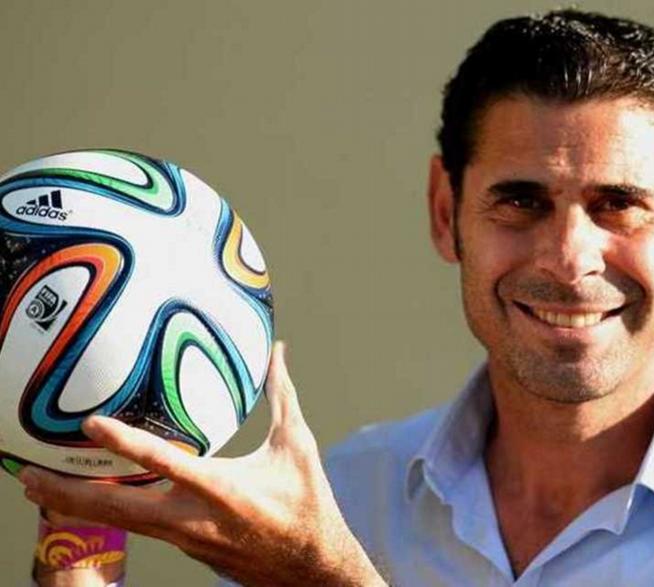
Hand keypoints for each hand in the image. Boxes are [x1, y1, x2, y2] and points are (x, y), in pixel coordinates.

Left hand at [18, 342, 384, 586]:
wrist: (311, 568)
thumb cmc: (307, 504)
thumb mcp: (297, 445)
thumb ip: (282, 395)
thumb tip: (279, 352)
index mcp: (221, 488)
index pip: (162, 463)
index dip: (123, 442)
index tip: (90, 423)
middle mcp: (194, 519)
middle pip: (117, 509)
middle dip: (67, 493)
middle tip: (27, 474)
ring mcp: (185, 540)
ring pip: (120, 523)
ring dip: (77, 505)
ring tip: (38, 487)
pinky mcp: (186, 550)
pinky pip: (140, 528)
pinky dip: (110, 514)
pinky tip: (91, 500)